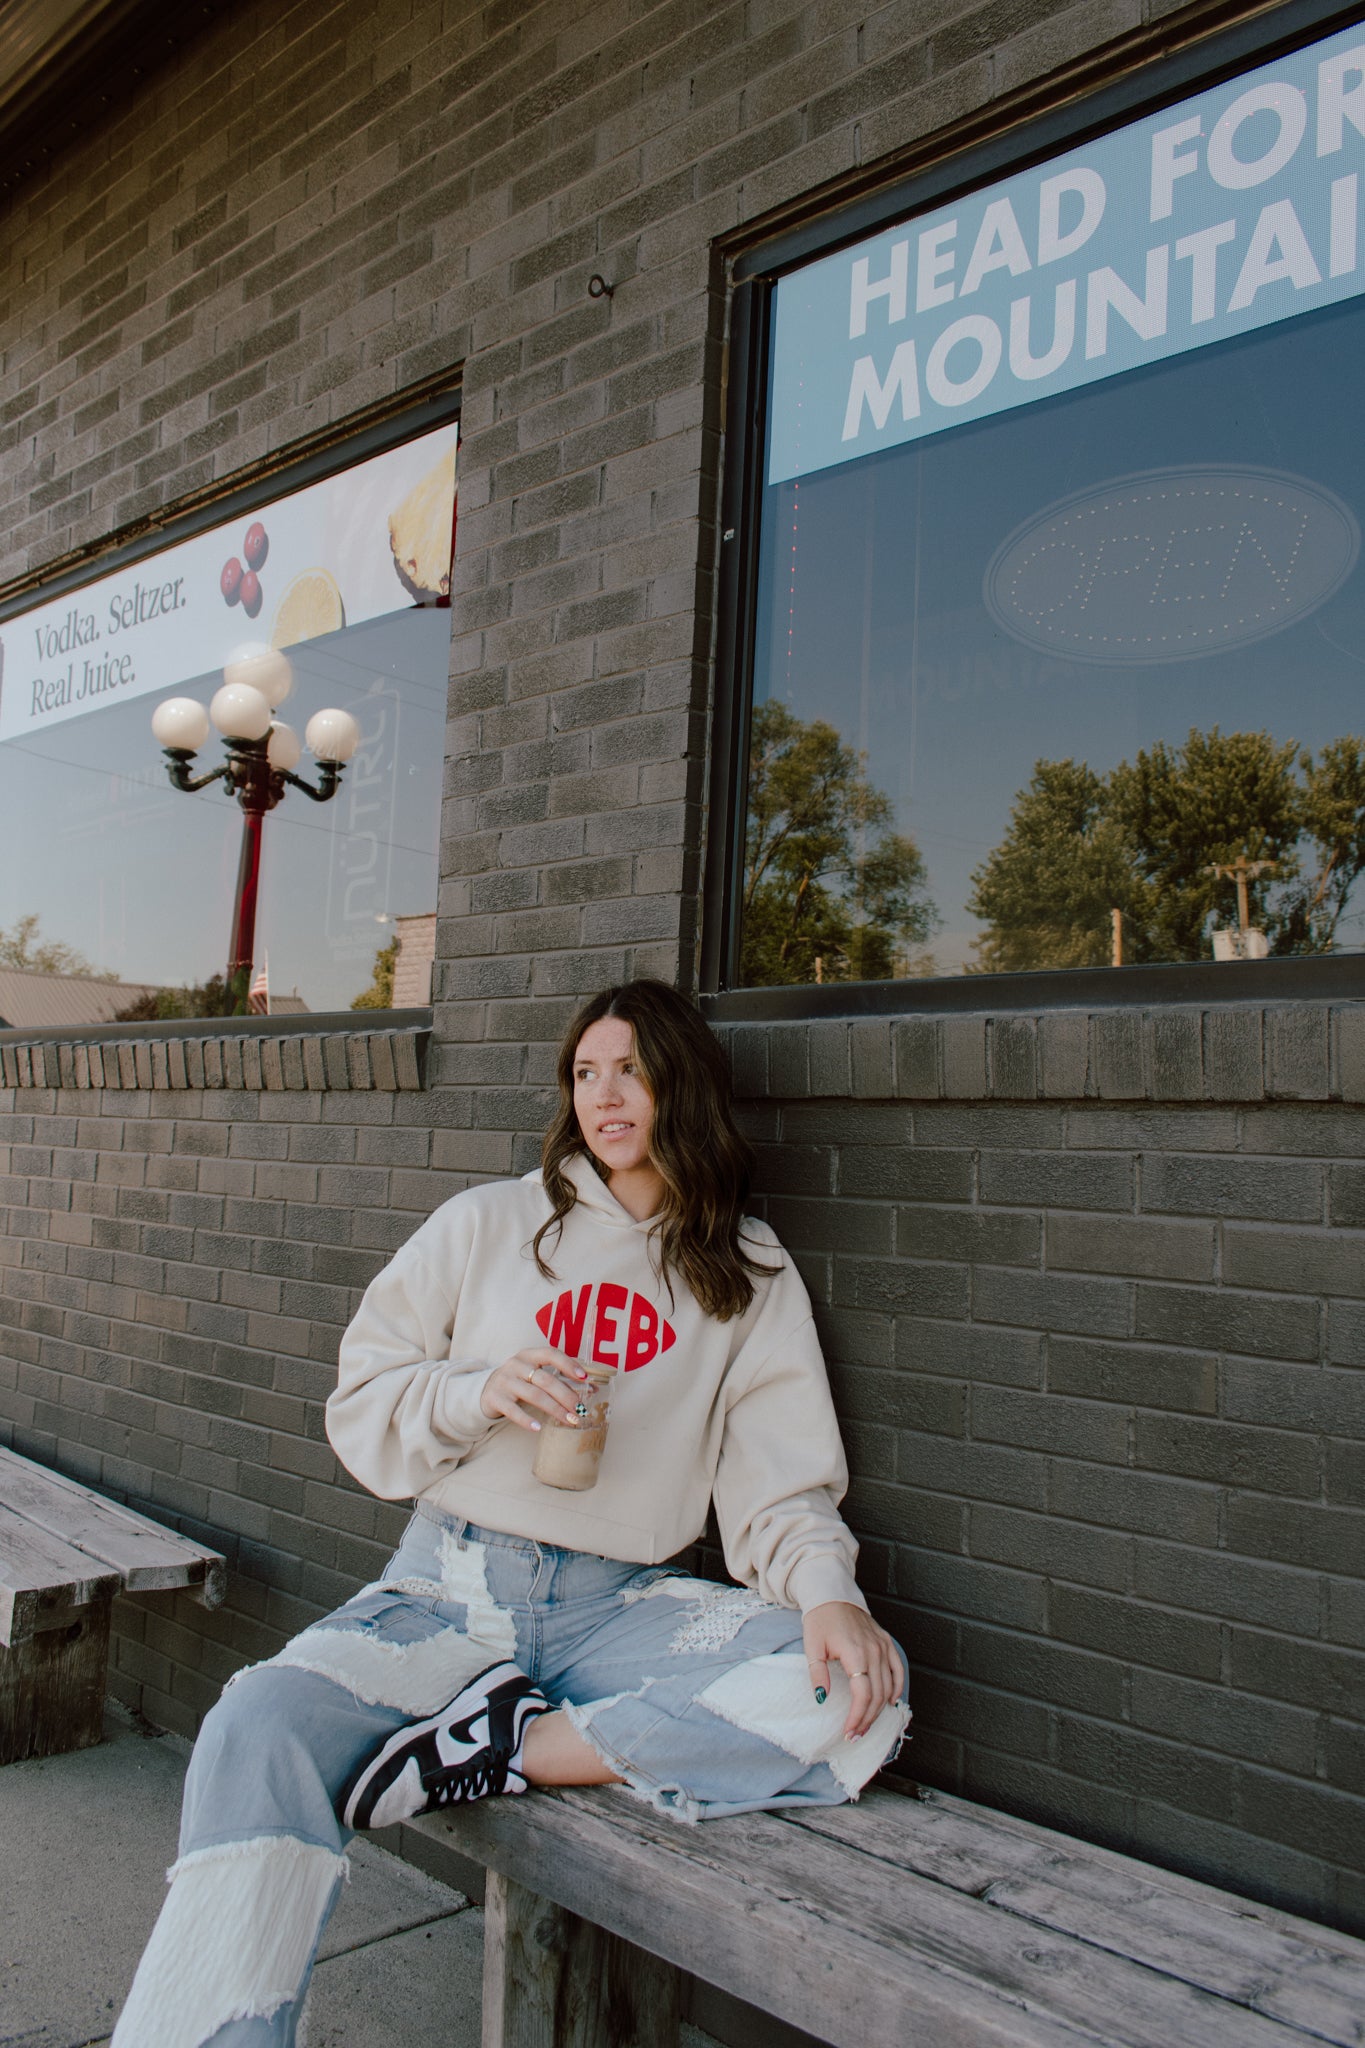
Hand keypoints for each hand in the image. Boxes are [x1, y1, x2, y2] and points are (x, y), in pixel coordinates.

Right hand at [479, 1347, 589, 1430]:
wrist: (486, 1390)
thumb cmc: (519, 1381)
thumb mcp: (536, 1374)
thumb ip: (560, 1379)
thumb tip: (592, 1389)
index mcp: (529, 1355)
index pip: (550, 1354)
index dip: (568, 1364)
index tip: (584, 1378)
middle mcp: (516, 1365)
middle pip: (546, 1380)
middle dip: (566, 1395)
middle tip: (580, 1409)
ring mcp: (504, 1381)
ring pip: (534, 1395)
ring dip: (554, 1409)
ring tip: (569, 1420)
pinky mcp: (495, 1398)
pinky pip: (512, 1410)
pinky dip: (526, 1419)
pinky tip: (538, 1427)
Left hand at [803, 1602, 902, 1740]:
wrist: (832, 1595)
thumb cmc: (820, 1620)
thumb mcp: (812, 1646)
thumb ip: (817, 1673)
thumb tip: (821, 1698)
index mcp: (854, 1652)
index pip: (862, 1694)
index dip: (856, 1717)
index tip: (848, 1732)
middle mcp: (873, 1651)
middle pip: (877, 1695)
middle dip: (867, 1719)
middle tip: (855, 1735)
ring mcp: (882, 1646)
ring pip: (888, 1686)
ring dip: (879, 1709)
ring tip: (866, 1724)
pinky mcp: (886, 1642)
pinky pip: (898, 1669)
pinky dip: (897, 1687)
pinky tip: (890, 1701)